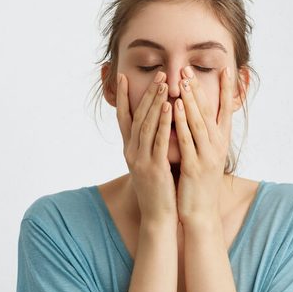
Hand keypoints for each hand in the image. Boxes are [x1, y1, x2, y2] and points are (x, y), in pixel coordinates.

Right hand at [116, 71, 177, 222]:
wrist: (157, 217)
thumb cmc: (157, 189)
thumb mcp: (149, 163)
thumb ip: (149, 144)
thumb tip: (155, 123)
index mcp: (129, 150)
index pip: (123, 118)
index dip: (123, 96)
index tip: (122, 76)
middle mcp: (131, 152)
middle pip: (137, 117)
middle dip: (147, 94)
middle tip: (158, 74)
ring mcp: (141, 160)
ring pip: (147, 125)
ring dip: (155, 103)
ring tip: (164, 84)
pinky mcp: (154, 169)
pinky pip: (159, 141)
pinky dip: (164, 123)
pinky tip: (170, 108)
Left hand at [173, 65, 233, 225]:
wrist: (200, 212)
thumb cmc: (199, 182)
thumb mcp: (205, 154)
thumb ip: (203, 135)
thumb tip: (199, 114)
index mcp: (221, 142)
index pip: (225, 110)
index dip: (227, 90)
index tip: (226, 69)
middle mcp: (217, 146)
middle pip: (210, 112)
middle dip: (199, 88)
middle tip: (189, 69)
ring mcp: (207, 156)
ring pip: (199, 122)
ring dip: (191, 100)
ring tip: (182, 80)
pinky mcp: (195, 166)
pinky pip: (187, 139)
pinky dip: (182, 121)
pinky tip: (176, 106)